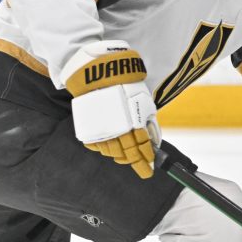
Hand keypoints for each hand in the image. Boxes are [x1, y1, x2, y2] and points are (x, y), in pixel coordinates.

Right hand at [64, 41, 159, 178]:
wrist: (98, 72)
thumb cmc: (125, 84)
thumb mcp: (144, 101)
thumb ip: (148, 122)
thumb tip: (153, 141)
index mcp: (134, 122)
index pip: (142, 147)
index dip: (146, 159)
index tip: (150, 168)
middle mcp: (118, 128)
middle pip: (127, 154)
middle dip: (136, 163)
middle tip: (142, 169)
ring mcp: (102, 129)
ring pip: (111, 152)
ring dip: (120, 156)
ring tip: (125, 156)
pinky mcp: (88, 127)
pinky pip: (96, 145)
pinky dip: (103, 148)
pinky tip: (108, 148)